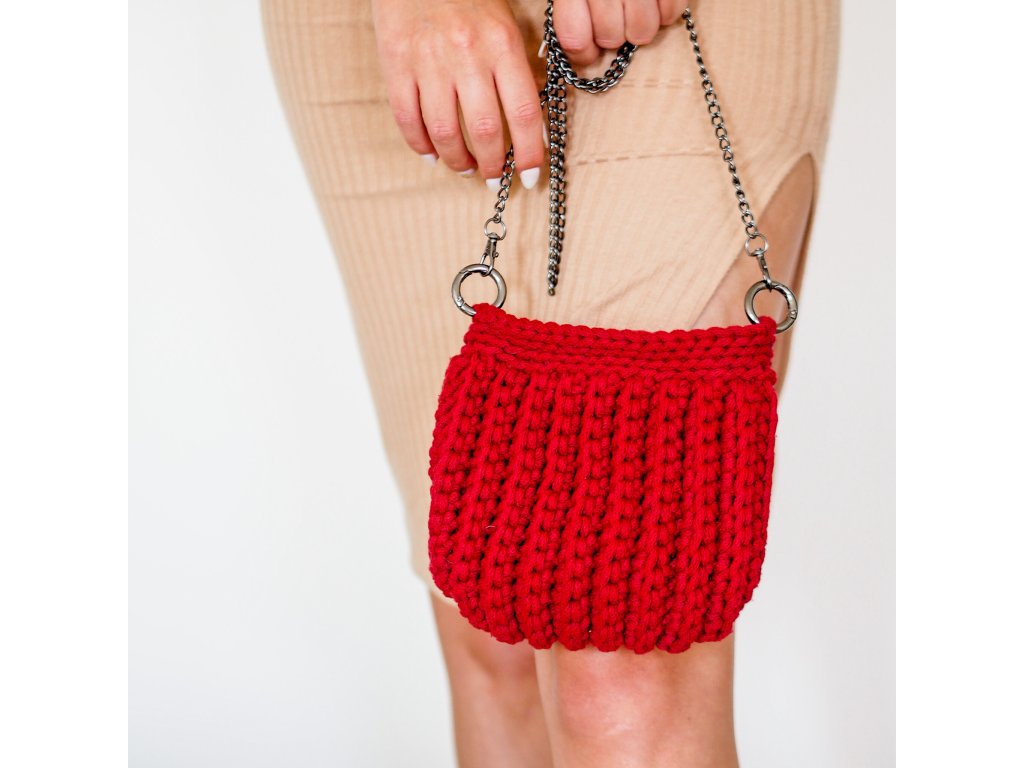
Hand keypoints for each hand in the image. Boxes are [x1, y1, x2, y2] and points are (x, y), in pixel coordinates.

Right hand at [370, 0, 545, 189]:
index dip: (531, 153)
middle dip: (494, 165)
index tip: (532, 177)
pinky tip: (432, 154)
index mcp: (502, 45)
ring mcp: (428, 61)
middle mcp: (467, 55)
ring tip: (466, 168)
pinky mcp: (396, 63)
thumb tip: (532, 124)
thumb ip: (517, 70)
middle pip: (485, 131)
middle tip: (496, 178)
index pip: (524, 113)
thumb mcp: (505, 24)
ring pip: (445, 131)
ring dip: (458, 161)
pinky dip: (420, 145)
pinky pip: (407, 118)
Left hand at [552, 0, 687, 66]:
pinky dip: (667, 13)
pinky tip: (657, 2)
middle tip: (616, 20)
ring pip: (641, 31)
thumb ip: (569, 11)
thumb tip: (569, 52)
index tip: (588, 48)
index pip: (575, 38)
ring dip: (640, 28)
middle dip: (613, 36)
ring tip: (638, 11)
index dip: (583, 52)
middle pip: (610, 37)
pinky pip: (671, 13)